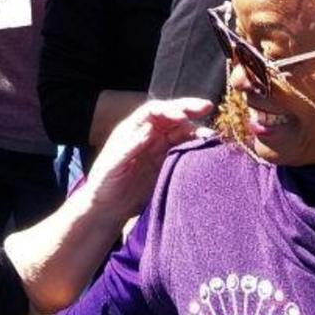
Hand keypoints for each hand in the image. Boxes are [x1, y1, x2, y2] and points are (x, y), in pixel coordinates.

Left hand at [82, 97, 211, 223]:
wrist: (108, 208)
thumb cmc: (104, 184)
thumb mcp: (112, 166)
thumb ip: (129, 147)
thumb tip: (150, 129)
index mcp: (133, 129)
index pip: (153, 111)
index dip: (169, 109)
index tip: (182, 116)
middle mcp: (148, 135)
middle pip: (171, 116)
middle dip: (188, 110)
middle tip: (207, 106)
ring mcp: (159, 149)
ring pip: (181, 133)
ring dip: (196, 131)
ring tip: (211, 135)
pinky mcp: (167, 164)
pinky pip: (184, 151)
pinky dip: (195, 148)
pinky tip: (206, 149)